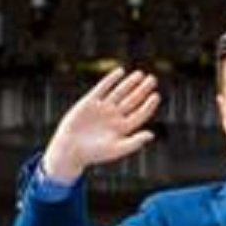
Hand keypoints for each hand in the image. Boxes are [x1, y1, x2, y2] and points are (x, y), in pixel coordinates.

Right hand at [40, 68, 158, 180]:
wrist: (69, 149)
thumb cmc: (93, 154)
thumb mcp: (116, 149)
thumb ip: (134, 142)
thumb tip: (151, 134)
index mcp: (122, 128)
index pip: (140, 113)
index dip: (149, 105)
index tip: (156, 95)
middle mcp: (114, 116)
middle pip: (133, 100)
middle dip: (143, 89)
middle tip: (153, 79)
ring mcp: (102, 108)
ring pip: (120, 92)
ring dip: (130, 82)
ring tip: (141, 74)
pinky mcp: (89, 102)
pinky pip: (102, 88)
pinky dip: (111, 79)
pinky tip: (120, 71)